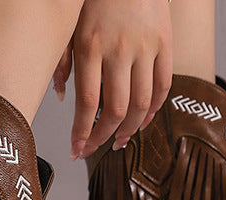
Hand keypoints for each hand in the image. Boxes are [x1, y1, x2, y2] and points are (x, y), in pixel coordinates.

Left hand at [52, 0, 172, 159]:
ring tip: (119, 141)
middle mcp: (119, 49)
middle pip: (116, 109)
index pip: (88, 103)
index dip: (83, 132)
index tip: (77, 149)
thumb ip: (62, 60)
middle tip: (95, 149)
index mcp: (90, 46)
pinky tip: (143, 120)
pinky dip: (154, 109)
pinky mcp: (165, 42)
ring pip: (142, 103)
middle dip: (103, 137)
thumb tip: (59, 96)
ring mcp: (145, 46)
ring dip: (130, 130)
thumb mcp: (70, 24)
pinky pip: (163, 85)